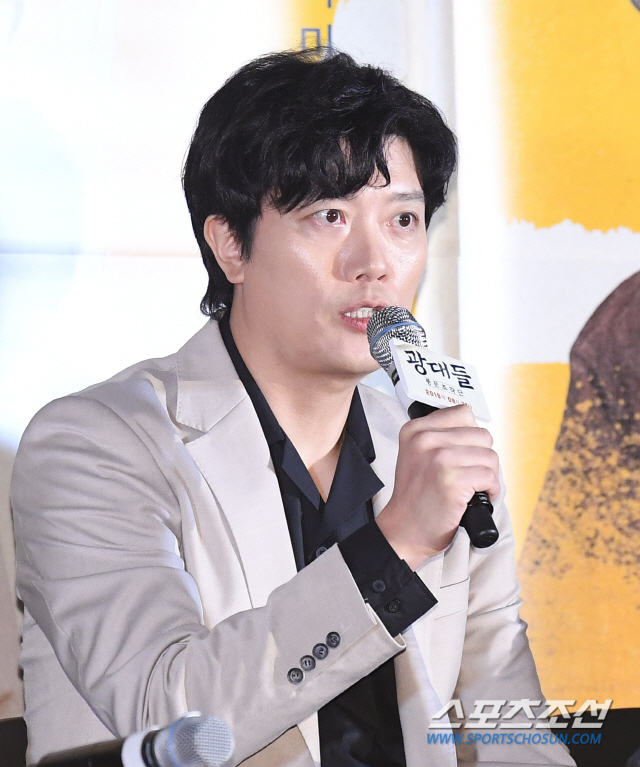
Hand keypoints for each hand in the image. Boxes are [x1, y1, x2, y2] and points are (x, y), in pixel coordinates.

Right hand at [376, 405, 499, 569]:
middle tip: (470, 475)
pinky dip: (491, 491)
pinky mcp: (452, 480)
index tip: (464, 455)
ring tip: (473, 487)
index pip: (463, 413)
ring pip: (490, 456)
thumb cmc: (416, 496)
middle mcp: (425, 439)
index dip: (471, 437)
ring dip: (489, 475)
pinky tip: (475, 497)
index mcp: (415, 429)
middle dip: (483, 457)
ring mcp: (439, 458)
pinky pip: (490, 477)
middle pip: (482, 435)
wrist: (404, 530)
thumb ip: (440, 436)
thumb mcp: (417, 454)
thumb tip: (476, 428)